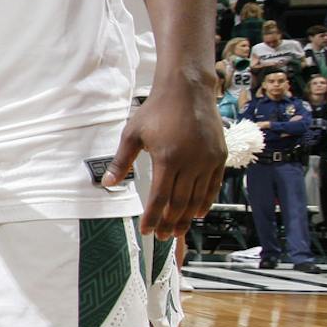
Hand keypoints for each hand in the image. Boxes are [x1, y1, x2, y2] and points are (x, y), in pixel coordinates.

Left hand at [102, 82, 224, 237]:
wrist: (188, 90)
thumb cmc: (157, 110)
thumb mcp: (133, 134)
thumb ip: (121, 161)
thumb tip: (107, 183)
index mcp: (167, 159)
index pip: (159, 198)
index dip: (153, 217)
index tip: (148, 231)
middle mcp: (191, 162)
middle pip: (180, 203)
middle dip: (171, 223)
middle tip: (164, 237)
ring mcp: (208, 160)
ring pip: (198, 198)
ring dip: (187, 217)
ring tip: (179, 230)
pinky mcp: (219, 156)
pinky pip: (213, 186)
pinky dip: (206, 202)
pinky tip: (198, 212)